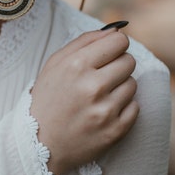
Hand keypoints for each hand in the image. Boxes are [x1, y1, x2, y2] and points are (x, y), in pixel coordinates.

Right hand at [30, 28, 138, 174]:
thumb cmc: (48, 99)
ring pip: (132, 84)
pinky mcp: (115, 131)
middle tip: (101, 77)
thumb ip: (85, 42)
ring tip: (99, 98)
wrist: (39, 144)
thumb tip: (116, 30)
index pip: (119, 41)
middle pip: (129, 61)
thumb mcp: (55, 64)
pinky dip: (123, 108)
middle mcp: (93, 86)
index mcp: (77, 65)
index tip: (108, 54)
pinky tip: (103, 112)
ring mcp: (105, 110)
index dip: (115, 46)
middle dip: (117, 66)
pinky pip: (135, 107)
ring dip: (119, 88)